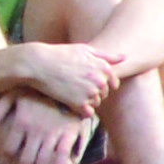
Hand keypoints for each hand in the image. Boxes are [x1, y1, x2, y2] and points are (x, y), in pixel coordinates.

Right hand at [7, 40, 121, 116]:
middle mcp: (101, 81)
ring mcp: (91, 93)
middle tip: (75, 86)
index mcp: (105, 68)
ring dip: (86, 102)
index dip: (101, 84)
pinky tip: (70, 102)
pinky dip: (80, 111)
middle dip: (93, 92)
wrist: (38, 63)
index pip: (113, 84)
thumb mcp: (86, 49)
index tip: (87, 81)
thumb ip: (107, 56)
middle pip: (104, 95)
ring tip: (70, 92)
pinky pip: (87, 113)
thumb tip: (125, 57)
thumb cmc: (61, 54)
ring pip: (95, 104)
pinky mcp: (79, 103)